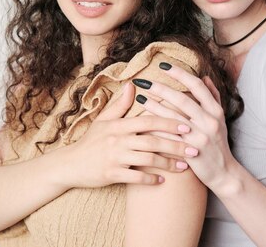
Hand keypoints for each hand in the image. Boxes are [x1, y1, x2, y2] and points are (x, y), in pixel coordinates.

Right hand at [65, 83, 198, 187]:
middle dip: (176, 145)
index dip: (169, 122)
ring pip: (148, 160)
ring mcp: (114, 157)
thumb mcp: (103, 120)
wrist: (70, 164)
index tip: (188, 125)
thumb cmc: (90, 141)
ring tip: (185, 167)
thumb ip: (120, 104)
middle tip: (195, 148)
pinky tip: (163, 181)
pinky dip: (151, 179)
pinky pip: (136, 177)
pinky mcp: (111, 174)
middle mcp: (118, 140)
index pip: (148, 121)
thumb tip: (133, 84)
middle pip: (153, 141)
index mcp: (119, 125)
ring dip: (168, 164)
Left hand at [133, 65, 235, 188]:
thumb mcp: (220, 118)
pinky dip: (156, 129)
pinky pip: (169, 137)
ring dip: (154, 107)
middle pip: (182, 99)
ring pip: (173, 118)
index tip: (164, 65)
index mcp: (215, 111)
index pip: (197, 86)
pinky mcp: (190, 152)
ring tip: (140, 98)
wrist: (224, 173)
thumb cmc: (218, 143)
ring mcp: (200, 137)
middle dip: (161, 88)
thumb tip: (203, 76)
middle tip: (144, 81)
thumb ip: (213, 96)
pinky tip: (143, 123)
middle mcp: (209, 121)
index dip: (180, 74)